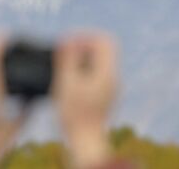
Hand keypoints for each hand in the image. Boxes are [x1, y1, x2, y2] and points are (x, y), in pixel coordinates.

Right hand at [53, 33, 117, 168]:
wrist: (86, 142)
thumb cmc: (76, 114)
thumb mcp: (67, 83)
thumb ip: (68, 60)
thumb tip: (68, 40)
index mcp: (108, 71)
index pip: (104, 40)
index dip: (86, 36)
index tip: (68, 42)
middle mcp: (113, 77)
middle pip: (104, 49)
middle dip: (85, 45)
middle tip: (66, 50)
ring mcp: (110, 87)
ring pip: (100, 62)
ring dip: (83, 58)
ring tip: (65, 65)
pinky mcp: (104, 96)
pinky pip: (97, 74)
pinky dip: (84, 70)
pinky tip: (70, 79)